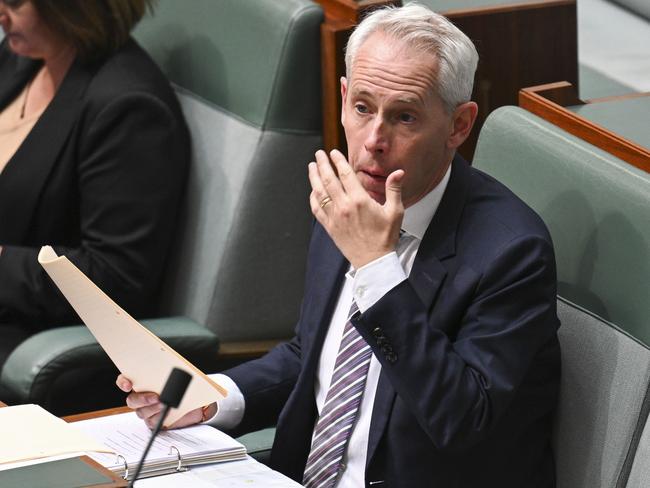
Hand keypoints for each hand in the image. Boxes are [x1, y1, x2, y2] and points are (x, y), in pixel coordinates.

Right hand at [116, 374, 216, 429]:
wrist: (196, 404)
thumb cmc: (185, 388)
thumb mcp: (178, 377)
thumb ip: (170, 374)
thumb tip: (170, 371)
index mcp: (142, 383)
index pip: (124, 381)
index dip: (123, 382)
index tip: (128, 384)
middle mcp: (141, 397)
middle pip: (132, 400)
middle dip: (142, 399)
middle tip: (156, 397)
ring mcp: (147, 410)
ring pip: (142, 412)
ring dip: (152, 408)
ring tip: (165, 405)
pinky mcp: (154, 421)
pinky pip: (152, 421)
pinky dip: (159, 417)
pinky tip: (166, 413)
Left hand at [308, 149, 403, 268]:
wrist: (373, 261)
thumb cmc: (385, 237)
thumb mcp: (395, 212)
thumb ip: (394, 190)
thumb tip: (399, 172)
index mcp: (360, 200)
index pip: (345, 174)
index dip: (338, 161)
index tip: (333, 152)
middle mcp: (344, 207)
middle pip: (328, 180)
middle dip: (322, 164)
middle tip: (318, 154)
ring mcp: (334, 217)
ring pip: (319, 193)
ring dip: (314, 177)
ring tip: (311, 166)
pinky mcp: (329, 227)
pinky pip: (316, 209)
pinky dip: (312, 198)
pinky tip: (312, 191)